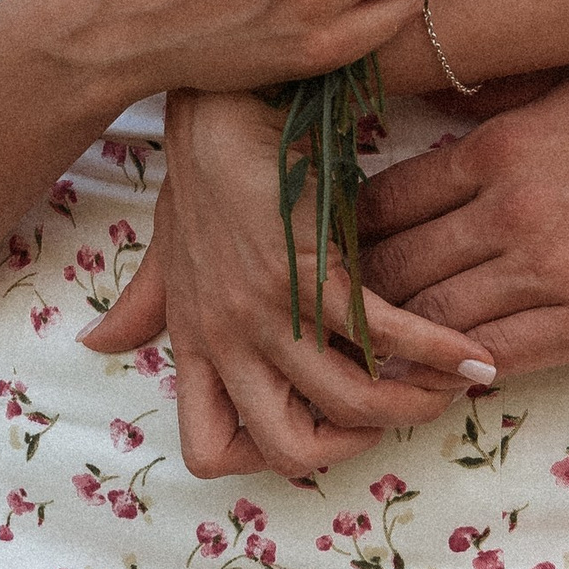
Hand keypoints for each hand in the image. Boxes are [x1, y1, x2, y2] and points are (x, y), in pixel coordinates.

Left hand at [82, 88, 498, 480]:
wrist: (219, 109)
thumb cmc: (198, 173)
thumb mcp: (165, 249)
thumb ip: (143, 304)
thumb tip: (97, 343)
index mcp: (196, 343)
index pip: (209, 449)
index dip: (257, 459)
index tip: (306, 429)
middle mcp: (231, 341)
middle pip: (288, 448)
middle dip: (351, 446)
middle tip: (388, 416)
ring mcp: (273, 310)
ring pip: (348, 401)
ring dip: (408, 405)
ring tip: (445, 388)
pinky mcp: (319, 270)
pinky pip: (388, 337)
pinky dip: (437, 354)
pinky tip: (471, 357)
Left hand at [357, 56, 568, 375]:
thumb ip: (505, 98)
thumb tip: (448, 103)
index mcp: (496, 144)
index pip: (383, 201)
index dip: (348, 235)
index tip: (338, 253)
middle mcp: (506, 209)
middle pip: (393, 267)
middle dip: (358, 296)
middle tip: (339, 320)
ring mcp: (545, 271)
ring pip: (431, 322)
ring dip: (400, 344)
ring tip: (378, 361)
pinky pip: (496, 358)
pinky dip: (459, 373)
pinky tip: (446, 380)